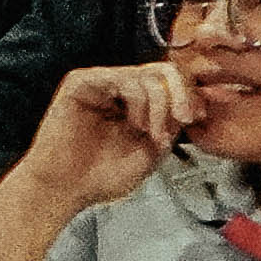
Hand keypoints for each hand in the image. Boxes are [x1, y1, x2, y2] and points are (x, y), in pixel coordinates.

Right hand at [14, 59, 193, 212]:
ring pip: (148, 74)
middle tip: (184, 118)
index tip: (196, 118)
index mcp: (135, 104)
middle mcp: (118, 90)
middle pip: (164, 71)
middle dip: (181, 95)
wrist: (63, 190)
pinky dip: (138, 101)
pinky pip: (122, 78)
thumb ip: (171, 126)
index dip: (190, 96)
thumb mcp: (152, 152)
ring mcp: (100, 85)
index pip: (171, 82)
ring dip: (159, 105)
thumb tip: (192, 104)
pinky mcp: (81, 83)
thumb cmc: (99, 177)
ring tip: (150, 133)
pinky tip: (134, 125)